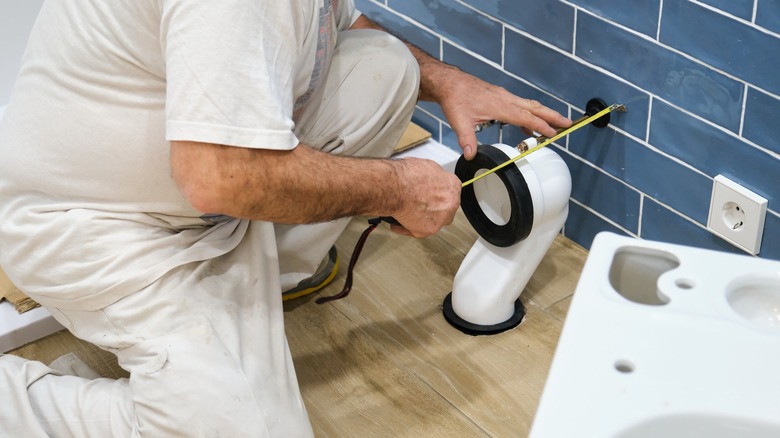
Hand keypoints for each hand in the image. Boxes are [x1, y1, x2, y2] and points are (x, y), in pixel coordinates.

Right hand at [389, 157, 460, 237]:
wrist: (395, 188)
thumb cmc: (406, 176)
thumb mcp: (425, 166)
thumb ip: (433, 177)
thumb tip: (429, 180)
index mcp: (453, 185)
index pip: (449, 191)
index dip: (437, 193)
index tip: (429, 194)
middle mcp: (451, 203)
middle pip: (444, 208)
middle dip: (432, 207)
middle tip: (417, 204)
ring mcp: (442, 217)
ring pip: (433, 221)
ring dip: (421, 219)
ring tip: (405, 215)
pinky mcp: (429, 229)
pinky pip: (417, 232)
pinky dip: (406, 228)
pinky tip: (397, 224)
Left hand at [426, 66, 571, 159]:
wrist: (450, 83)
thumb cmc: (455, 99)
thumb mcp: (459, 121)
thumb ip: (466, 139)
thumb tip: (470, 155)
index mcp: (500, 106)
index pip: (526, 117)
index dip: (540, 126)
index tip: (553, 133)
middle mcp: (506, 99)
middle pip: (535, 108)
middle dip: (553, 116)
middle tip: (568, 124)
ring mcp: (504, 97)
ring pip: (529, 105)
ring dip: (544, 115)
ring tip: (555, 125)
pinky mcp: (500, 96)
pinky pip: (520, 106)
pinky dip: (528, 115)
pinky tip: (527, 127)